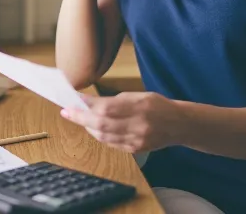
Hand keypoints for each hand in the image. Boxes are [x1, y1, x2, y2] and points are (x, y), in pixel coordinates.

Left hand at [60, 92, 184, 153]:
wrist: (179, 124)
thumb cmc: (157, 105)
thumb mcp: (137, 96)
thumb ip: (114, 100)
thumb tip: (89, 102)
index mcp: (140, 106)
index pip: (106, 107)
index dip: (87, 105)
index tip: (72, 101)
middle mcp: (138, 125)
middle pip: (102, 124)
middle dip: (81, 118)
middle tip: (67, 111)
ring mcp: (137, 140)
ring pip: (104, 136)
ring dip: (88, 127)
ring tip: (79, 118)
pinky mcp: (136, 149)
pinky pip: (111, 143)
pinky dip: (99, 135)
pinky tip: (94, 128)